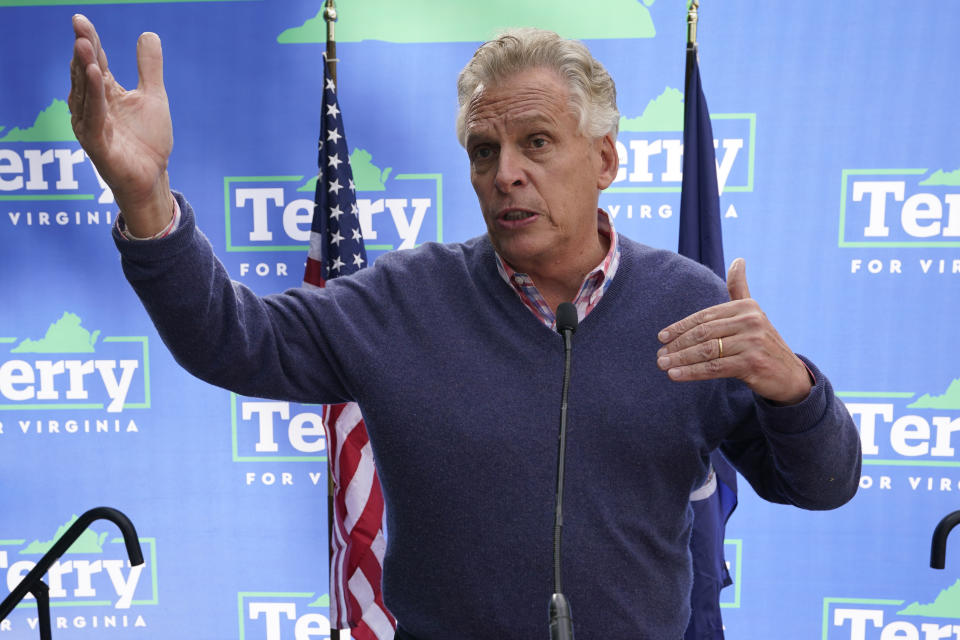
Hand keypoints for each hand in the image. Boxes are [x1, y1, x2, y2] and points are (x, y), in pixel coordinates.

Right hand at [69, 14, 173, 235]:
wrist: (152, 176)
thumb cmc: (148, 141)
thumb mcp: (153, 97)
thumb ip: (149, 68)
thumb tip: (148, 33)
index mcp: (105, 93)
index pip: (96, 62)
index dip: (90, 41)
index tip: (80, 19)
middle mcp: (93, 106)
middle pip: (86, 73)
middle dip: (83, 50)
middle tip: (78, 27)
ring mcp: (91, 124)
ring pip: (85, 92)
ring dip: (84, 69)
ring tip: (83, 45)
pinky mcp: (95, 143)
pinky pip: (92, 116)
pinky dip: (93, 96)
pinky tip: (94, 75)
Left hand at [655, 258, 811, 404]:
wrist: (790, 375)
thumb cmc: (763, 343)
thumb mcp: (753, 314)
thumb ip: (740, 290)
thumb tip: (738, 259)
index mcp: (747, 307)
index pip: (705, 316)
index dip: (680, 327)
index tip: (661, 337)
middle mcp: (751, 321)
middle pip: (704, 333)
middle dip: (678, 344)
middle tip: (659, 355)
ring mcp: (753, 342)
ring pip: (706, 351)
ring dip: (681, 359)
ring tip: (662, 365)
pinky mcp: (752, 363)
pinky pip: (714, 368)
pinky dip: (692, 372)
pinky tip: (676, 375)